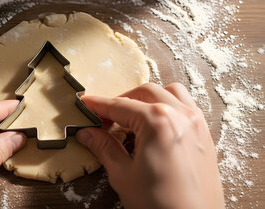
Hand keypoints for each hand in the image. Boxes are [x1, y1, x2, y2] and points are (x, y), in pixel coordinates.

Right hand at [76, 82, 224, 208]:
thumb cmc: (160, 205)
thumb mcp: (123, 175)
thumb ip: (104, 147)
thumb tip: (87, 133)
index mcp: (158, 122)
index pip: (120, 106)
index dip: (98, 105)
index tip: (86, 104)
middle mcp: (180, 115)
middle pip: (143, 93)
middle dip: (121, 101)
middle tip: (104, 119)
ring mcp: (196, 123)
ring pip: (169, 92)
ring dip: (147, 99)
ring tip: (132, 118)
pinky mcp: (204, 135)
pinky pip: (186, 105)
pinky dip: (168, 106)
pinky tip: (156, 124)